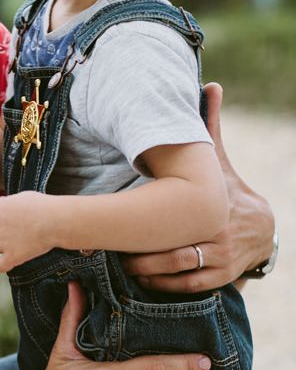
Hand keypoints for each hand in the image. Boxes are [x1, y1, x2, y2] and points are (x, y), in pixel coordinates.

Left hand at [0, 191, 53, 271]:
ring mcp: (3, 242)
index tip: (10, 221)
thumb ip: (10, 200)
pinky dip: (5, 266)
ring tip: (5, 251)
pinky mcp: (12, 256)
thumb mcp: (25, 197)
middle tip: (7, 235)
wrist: (55, 220)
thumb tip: (1, 200)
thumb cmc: (44, 206)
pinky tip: (13, 262)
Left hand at [123, 83, 274, 291]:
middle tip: (106, 248)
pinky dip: (164, 286)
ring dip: (147, 271)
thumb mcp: (219, 160)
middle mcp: (218, 234)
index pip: (177, 215)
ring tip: (118, 266)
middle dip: (139, 252)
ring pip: (177, 270)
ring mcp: (221, 259)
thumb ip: (210, 126)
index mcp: (214, 205)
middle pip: (172, 248)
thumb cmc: (228, 188)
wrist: (263, 228)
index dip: (146, 221)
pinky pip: (188, 286)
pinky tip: (140, 282)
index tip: (115, 221)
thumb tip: (210, 83)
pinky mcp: (221, 278)